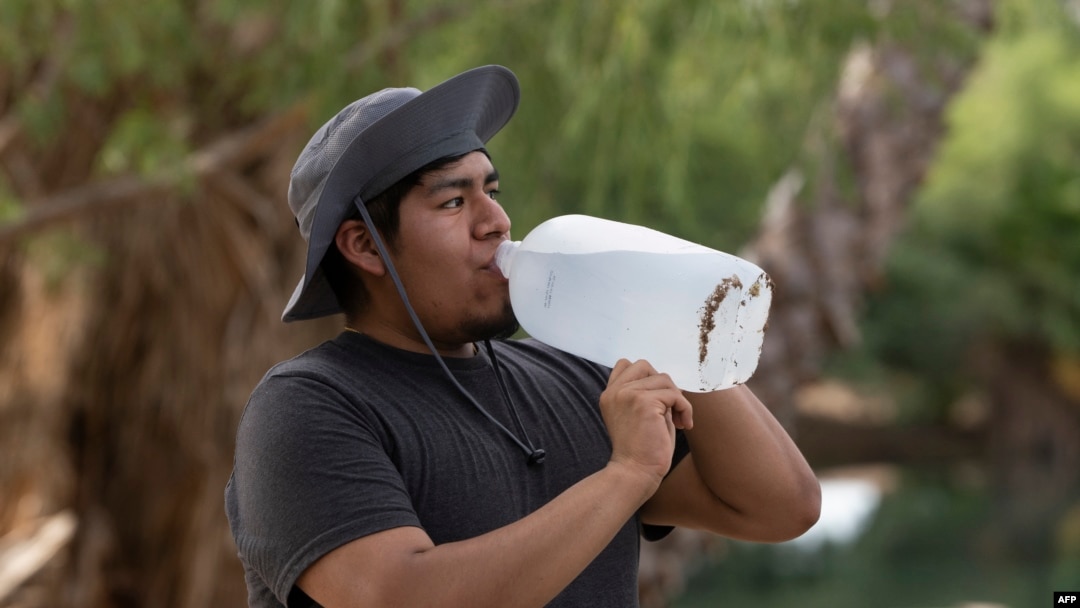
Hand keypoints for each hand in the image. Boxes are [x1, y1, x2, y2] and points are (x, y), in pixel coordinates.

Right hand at [599, 359, 693, 488]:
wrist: (634, 473)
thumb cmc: (641, 451)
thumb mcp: (637, 416)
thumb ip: (644, 395)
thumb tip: (667, 382)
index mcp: (609, 395)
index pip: (625, 365)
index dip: (646, 377)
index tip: (657, 401)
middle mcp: (615, 392)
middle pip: (644, 365)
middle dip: (662, 384)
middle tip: (669, 408)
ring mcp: (627, 394)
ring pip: (663, 379)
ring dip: (676, 398)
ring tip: (677, 420)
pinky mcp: (643, 402)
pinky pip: (674, 395)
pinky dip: (684, 408)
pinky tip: (683, 425)